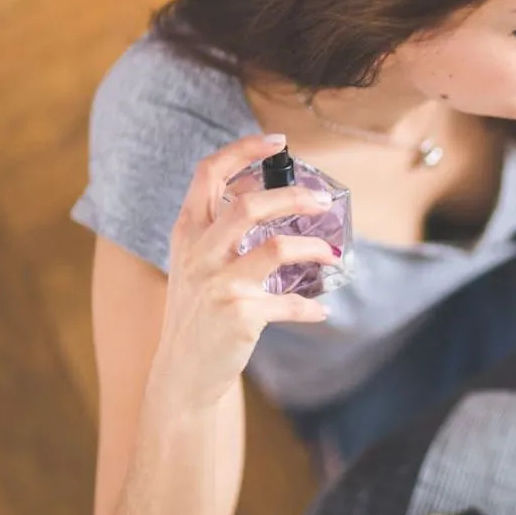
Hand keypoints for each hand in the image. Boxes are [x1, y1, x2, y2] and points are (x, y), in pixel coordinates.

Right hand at [147, 134, 337, 413]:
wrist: (183, 372)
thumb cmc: (198, 311)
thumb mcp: (195, 263)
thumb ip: (220, 230)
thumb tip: (270, 194)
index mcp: (188, 233)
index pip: (209, 174)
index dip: (243, 150)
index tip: (277, 142)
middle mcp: (199, 253)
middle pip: (250, 205)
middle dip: (293, 196)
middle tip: (323, 200)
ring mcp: (219, 285)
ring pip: (277, 248)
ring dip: (313, 247)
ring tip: (332, 254)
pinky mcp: (240, 316)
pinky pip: (289, 303)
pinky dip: (310, 307)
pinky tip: (321, 311)